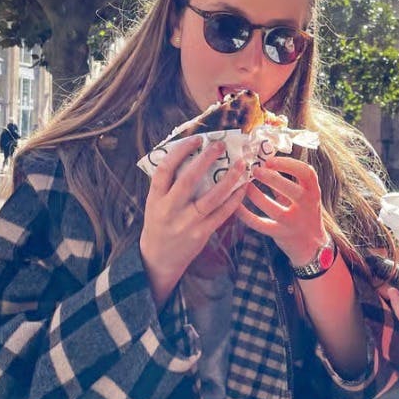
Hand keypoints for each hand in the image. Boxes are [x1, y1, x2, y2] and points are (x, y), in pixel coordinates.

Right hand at [140, 136, 247, 306]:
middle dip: (205, 160)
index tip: (196, 139)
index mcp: (155, 198)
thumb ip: (169, 184)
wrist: (158, 259)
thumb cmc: (159, 223)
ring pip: (211, 198)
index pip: (164, 169)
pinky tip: (243, 188)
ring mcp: (186, 223)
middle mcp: (169, 210)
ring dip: (228, 180)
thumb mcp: (155, 203)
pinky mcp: (201, 234)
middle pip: (188, 180)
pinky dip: (234, 200)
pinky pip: (221, 214)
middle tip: (220, 145)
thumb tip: (191, 155)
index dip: (180, 151)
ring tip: (240, 165)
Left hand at [236, 156, 326, 264]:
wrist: (311, 245)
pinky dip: (246, 214)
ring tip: (244, 185)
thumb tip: (265, 161)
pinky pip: (260, 224)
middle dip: (272, 179)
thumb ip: (289, 181)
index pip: (307, 173)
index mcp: (313, 192)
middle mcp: (307, 207)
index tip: (270, 159)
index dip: (288, 164)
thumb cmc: (304, 213)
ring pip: (273, 208)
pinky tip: (236, 206)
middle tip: (255, 170)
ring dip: (255, 195)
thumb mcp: (303, 196)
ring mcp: (294, 222)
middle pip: (292, 190)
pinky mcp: (281, 234)